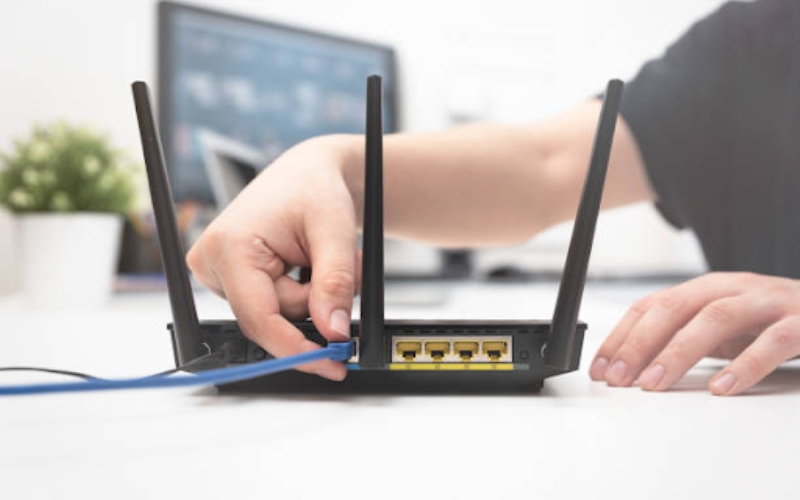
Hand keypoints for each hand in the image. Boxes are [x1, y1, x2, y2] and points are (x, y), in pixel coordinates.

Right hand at [187, 136, 360, 380]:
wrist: (306, 174)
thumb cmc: (313, 189)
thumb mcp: (334, 233)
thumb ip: (333, 285)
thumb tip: (332, 331)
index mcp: (230, 246)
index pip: (259, 319)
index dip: (297, 348)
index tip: (331, 364)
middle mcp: (213, 261)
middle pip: (272, 318)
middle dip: (316, 303)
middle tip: (348, 271)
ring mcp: (218, 272)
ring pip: (276, 314)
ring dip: (313, 295)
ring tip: (327, 257)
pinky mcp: (230, 278)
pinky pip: (272, 305)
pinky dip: (301, 292)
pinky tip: (308, 264)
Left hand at [589, 272, 799, 394]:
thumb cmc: (769, 321)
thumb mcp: (719, 328)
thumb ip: (681, 339)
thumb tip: (630, 365)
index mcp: (705, 289)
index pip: (651, 306)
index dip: (621, 336)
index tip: (600, 368)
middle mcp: (731, 288)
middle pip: (674, 308)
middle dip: (639, 344)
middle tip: (619, 378)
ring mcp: (766, 302)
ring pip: (715, 319)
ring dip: (678, 352)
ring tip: (655, 383)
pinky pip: (773, 341)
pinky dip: (745, 365)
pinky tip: (723, 388)